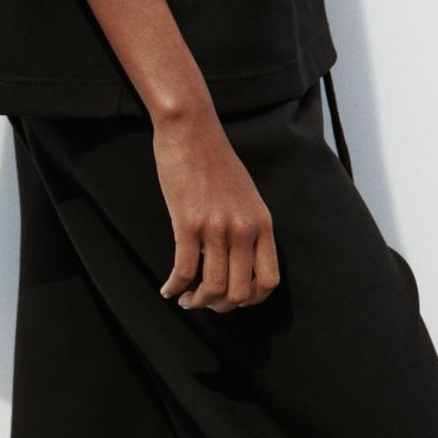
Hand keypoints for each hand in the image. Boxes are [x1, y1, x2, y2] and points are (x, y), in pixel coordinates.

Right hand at [153, 109, 280, 312]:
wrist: (192, 131)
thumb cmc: (215, 160)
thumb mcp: (245, 195)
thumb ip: (247, 226)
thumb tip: (237, 258)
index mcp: (262, 224)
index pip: (269, 280)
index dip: (251, 300)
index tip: (234, 300)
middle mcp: (244, 230)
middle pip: (239, 291)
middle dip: (220, 306)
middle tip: (204, 303)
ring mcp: (216, 228)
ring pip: (212, 286)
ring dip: (196, 301)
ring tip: (185, 300)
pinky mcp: (188, 223)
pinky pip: (183, 270)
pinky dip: (174, 286)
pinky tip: (167, 288)